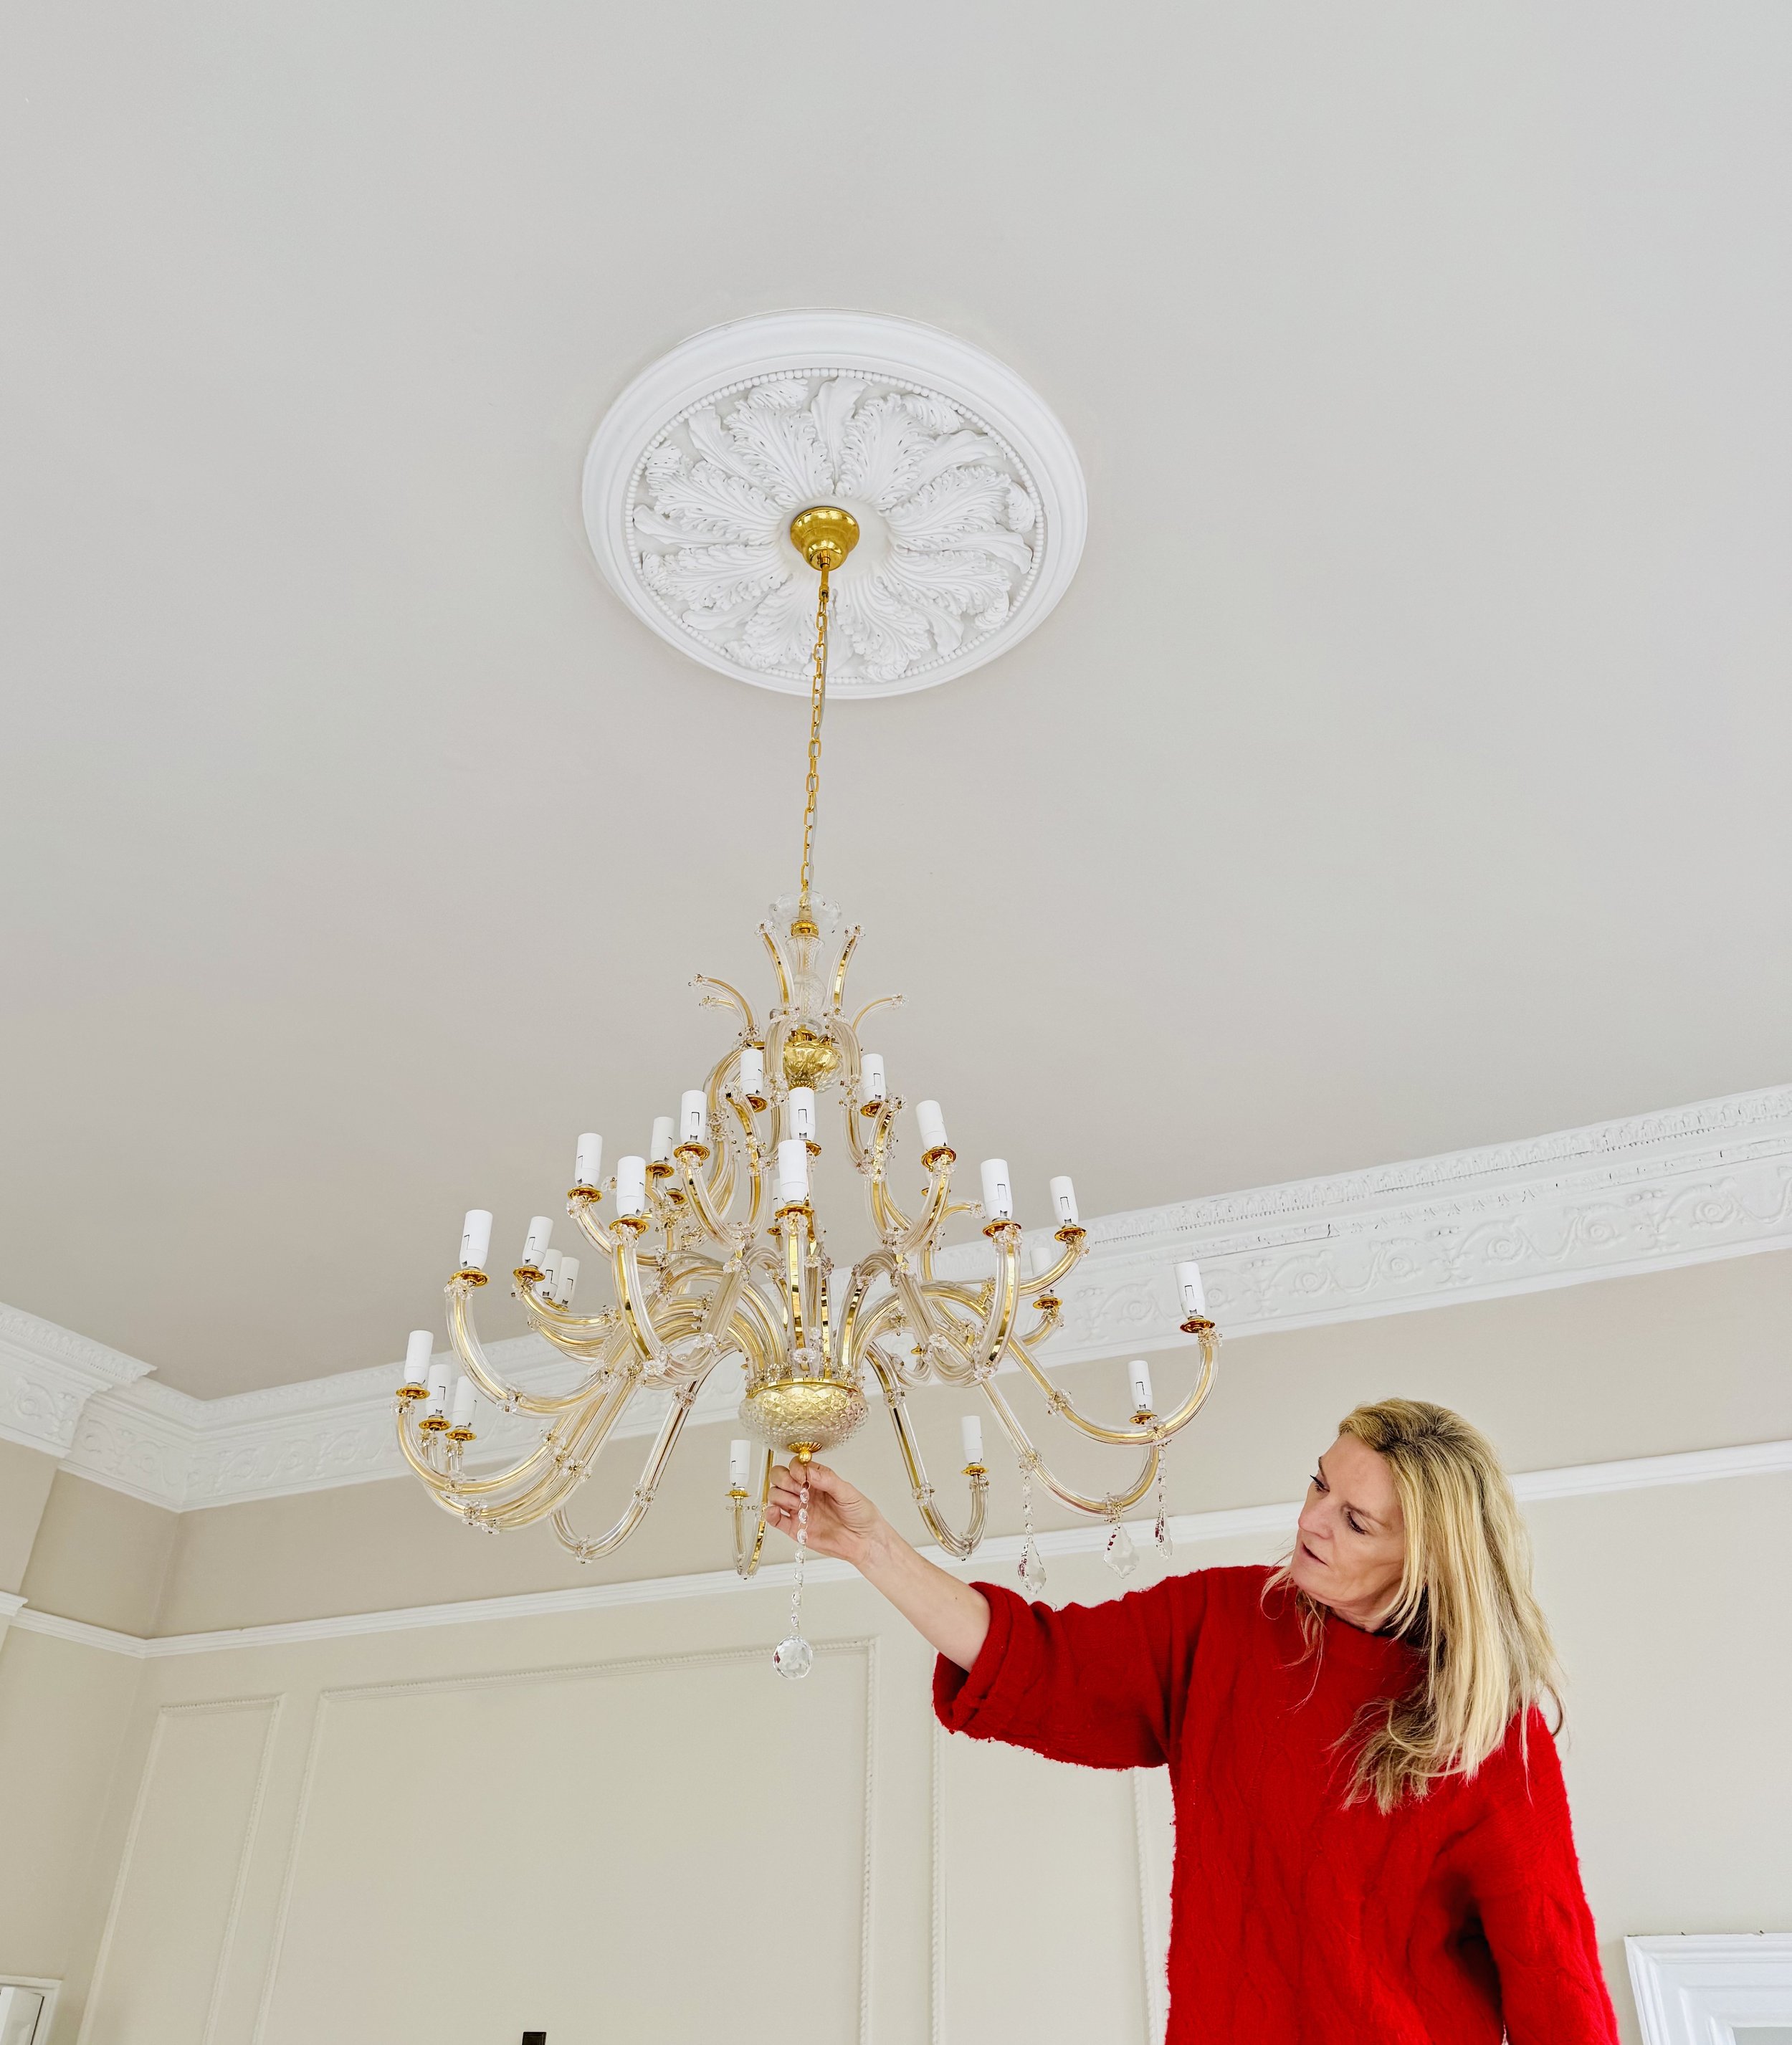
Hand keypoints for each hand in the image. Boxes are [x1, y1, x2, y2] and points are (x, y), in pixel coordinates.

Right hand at [764, 1459, 885, 1567]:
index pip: (797, 1466)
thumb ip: (827, 1479)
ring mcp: (799, 1510)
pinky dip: (770, 1514)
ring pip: (775, 1495)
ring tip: (797, 1503)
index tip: (802, 1475)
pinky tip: (776, 1512)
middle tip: (798, 1488)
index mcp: (818, 1481)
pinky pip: (776, 1520)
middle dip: (784, 1479)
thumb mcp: (848, 1492)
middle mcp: (805, 1493)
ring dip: (780, 1496)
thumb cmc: (861, 1515)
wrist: (865, 1541)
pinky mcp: (795, 1528)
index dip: (795, 1468)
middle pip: (780, 1477)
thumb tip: (809, 1470)